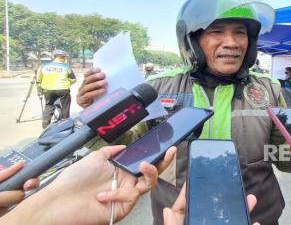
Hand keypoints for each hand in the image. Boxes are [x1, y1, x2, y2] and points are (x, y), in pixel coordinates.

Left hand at [1, 145, 175, 223]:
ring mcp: (124, 196)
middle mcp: (125, 182)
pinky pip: (130, 197)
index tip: (165, 147)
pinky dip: (117, 193)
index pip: (142, 163)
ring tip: (142, 166)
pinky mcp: (121, 208)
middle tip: (168, 153)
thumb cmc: (73, 180)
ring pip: (147, 185)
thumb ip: (112, 151)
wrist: (59, 200)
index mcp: (120, 171)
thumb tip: (125, 146)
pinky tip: (102, 194)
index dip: (155, 156)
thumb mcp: (94, 157)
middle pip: (151, 174)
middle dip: (162, 163)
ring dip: (147, 173)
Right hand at [77, 68, 106, 107]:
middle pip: (86, 81)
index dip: (91, 72)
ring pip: (86, 88)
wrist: (93, 114)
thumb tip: (107, 77)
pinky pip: (88, 96)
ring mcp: (80, 96)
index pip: (86, 76)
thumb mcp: (99, 91)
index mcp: (84, 85)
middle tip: (103, 75)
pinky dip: (96, 92)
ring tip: (104, 82)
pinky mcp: (81, 102)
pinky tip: (102, 90)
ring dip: (96, 84)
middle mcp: (81, 89)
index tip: (99, 69)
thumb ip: (101, 85)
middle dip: (95, 77)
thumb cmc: (97, 101)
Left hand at [163, 184, 259, 224]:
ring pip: (230, 218)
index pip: (186, 206)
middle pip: (212, 209)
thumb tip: (167, 210)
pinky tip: (257, 223)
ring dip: (242, 209)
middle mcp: (202, 223)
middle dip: (225, 197)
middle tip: (234, 184)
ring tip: (251, 200)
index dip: (190, 191)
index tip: (196, 175)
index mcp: (187, 223)